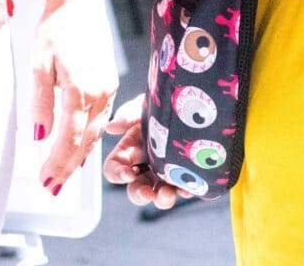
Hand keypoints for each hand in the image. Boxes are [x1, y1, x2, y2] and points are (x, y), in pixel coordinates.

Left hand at [29, 0, 118, 193]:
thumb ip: (40, 102)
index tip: (47, 181)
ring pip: (95, 133)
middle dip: (68, 167)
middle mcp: (100, 93)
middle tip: (52, 187)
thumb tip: (40, 136)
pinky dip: (89, 138)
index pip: (69, 138)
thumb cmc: (55, 29)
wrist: (77, 3)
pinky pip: (101, 120)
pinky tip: (79, 148)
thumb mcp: (38, 64)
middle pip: (85, 142)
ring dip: (79, 157)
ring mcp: (108, 89)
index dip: (58, 163)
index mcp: (81, 89)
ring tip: (63, 175)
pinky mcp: (110, 84)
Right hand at [102, 95, 183, 209]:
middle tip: (147, 193)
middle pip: (135, 188)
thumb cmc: (161, 104)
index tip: (127, 173)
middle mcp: (146, 166)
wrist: (193, 104)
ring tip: (167, 194)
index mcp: (130, 150)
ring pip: (160, 195)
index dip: (117, 174)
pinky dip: (186, 190)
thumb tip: (110, 127)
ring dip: (161, 199)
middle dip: (139, 194)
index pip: (114, 168)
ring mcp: (167, 174)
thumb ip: (127, 115)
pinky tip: (190, 185)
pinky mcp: (188, 176)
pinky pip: (186, 189)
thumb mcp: (143, 106)